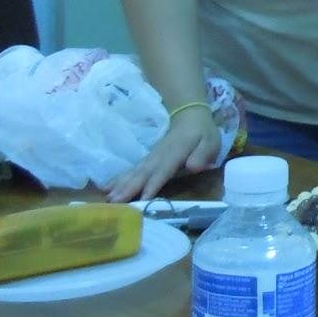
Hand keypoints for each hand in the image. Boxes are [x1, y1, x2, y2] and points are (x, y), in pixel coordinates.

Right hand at [104, 105, 221, 202]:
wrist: (189, 114)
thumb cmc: (202, 132)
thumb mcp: (210, 141)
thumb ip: (203, 154)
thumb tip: (194, 167)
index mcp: (175, 152)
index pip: (163, 170)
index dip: (153, 184)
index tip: (142, 198)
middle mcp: (159, 155)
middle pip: (143, 172)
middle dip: (129, 187)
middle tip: (115, 202)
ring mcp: (151, 157)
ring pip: (135, 171)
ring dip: (121, 184)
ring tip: (108, 197)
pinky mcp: (147, 159)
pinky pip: (132, 170)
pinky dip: (119, 179)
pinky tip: (107, 188)